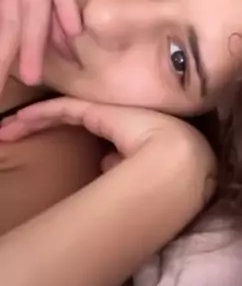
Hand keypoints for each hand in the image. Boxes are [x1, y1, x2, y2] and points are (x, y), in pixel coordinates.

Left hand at [0, 96, 215, 174]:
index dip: (68, 133)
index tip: (47, 144)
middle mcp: (118, 117)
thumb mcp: (145, 173)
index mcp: (133, 132)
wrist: (181, 164)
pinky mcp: (97, 110)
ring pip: (61, 112)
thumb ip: (125, 164)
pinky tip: (17, 122)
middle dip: (40, 124)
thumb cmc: (171, 175)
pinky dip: (38, 116)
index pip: (92, 128)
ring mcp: (108, 111)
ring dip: (31, 122)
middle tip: (11, 132)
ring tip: (6, 130)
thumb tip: (108, 164)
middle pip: (71, 116)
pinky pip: (62, 110)